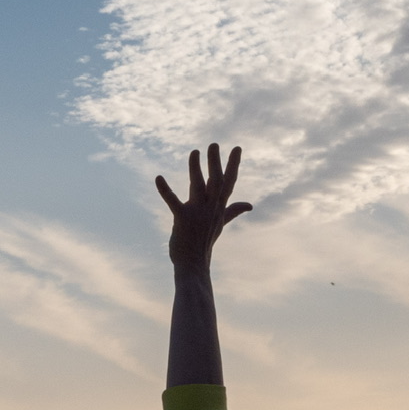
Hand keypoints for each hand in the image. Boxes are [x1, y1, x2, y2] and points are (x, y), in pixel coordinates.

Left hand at [156, 144, 251, 268]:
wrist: (194, 265)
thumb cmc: (204, 243)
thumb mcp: (221, 224)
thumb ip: (233, 211)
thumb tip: (250, 205)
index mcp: (218, 208)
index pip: (229, 183)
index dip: (233, 165)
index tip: (237, 148)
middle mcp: (210, 208)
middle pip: (216, 181)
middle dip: (215, 162)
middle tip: (214, 144)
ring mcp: (197, 213)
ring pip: (198, 187)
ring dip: (195, 169)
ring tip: (194, 152)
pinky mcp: (182, 219)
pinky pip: (173, 202)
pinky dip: (165, 190)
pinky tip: (158, 177)